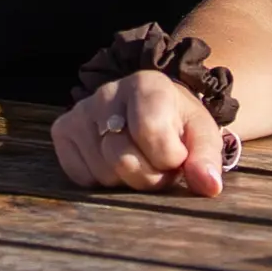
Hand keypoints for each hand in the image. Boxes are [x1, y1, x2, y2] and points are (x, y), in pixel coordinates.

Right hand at [52, 72, 232, 197]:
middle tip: (158, 164)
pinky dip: (100, 179)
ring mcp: (81, 109)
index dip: (169, 157)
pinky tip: (112, 160)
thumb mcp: (202, 136)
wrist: (153, 111)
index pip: (151, 132)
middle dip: (148, 175)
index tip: (178, 155)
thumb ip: (208, 159)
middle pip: (123, 159)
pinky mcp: (62, 129)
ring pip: (102, 172)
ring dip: (125, 179)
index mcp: (147, 84)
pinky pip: (80, 176)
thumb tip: (209, 185)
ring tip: (138, 159)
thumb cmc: (179, 125)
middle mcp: (107, 91)